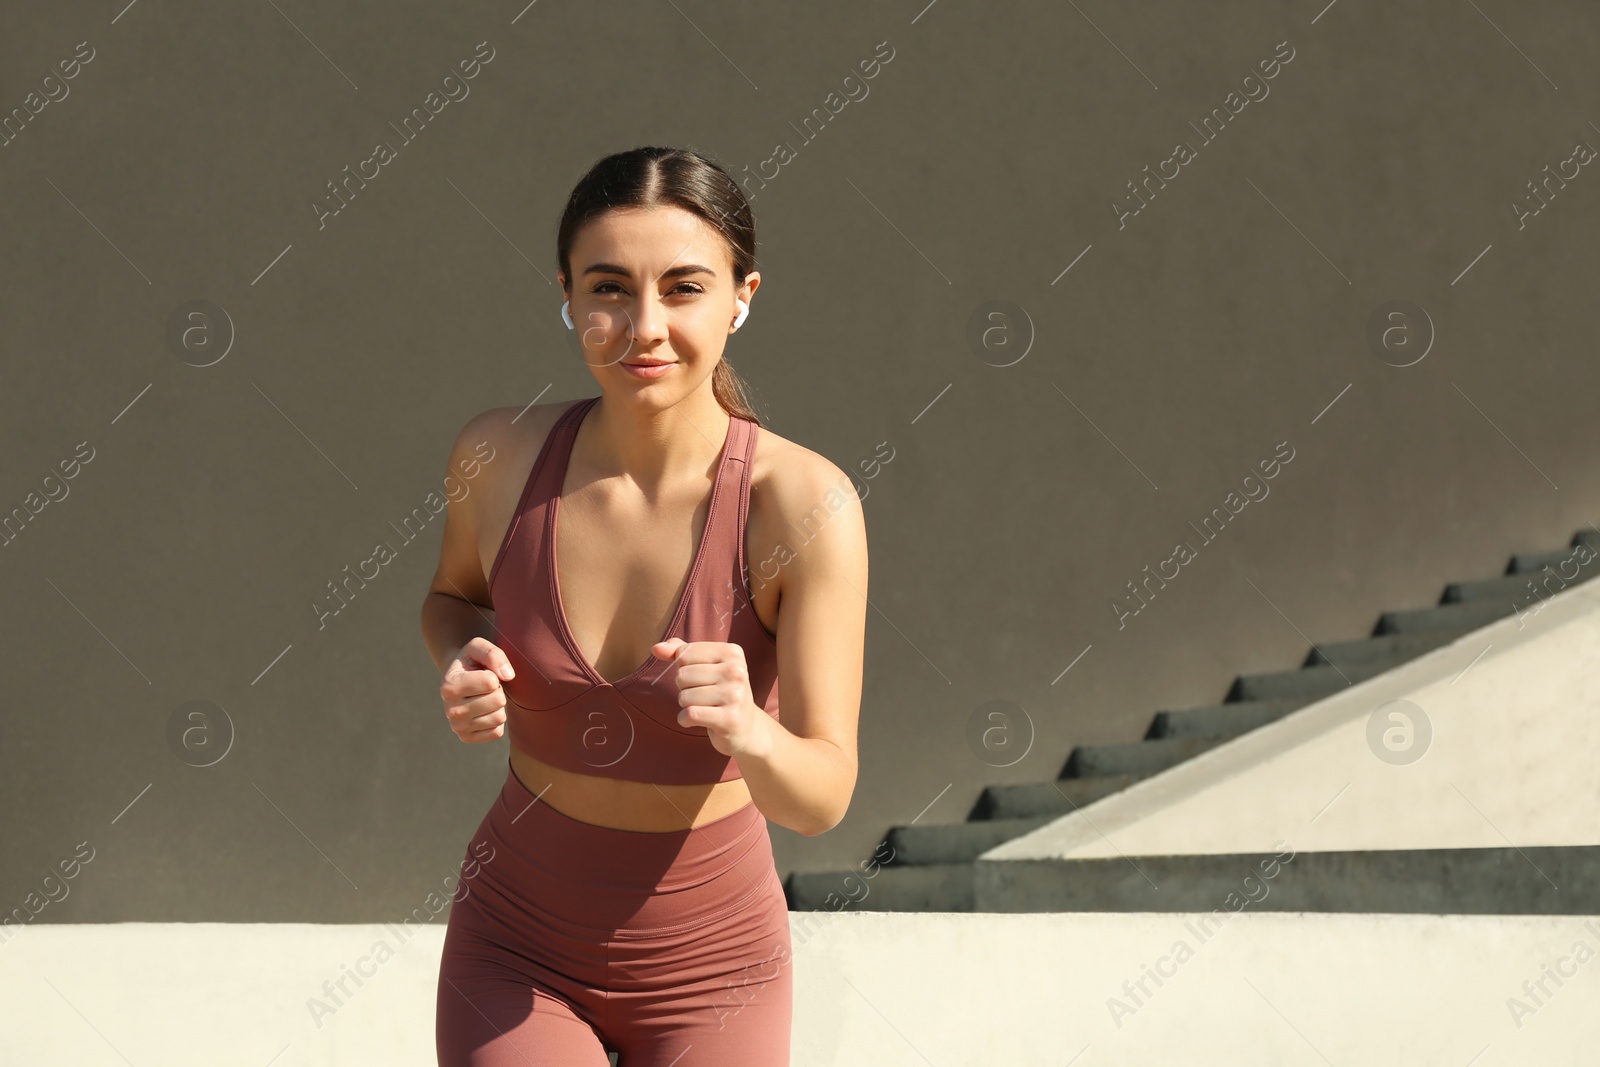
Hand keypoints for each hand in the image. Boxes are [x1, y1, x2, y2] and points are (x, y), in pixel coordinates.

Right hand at [440, 637, 515, 743]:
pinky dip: (497, 720)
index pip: (491, 682)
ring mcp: (457, 727)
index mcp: (448, 686)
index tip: (483, 674)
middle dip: (498, 690)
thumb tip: (508, 676)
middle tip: (486, 687)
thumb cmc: (472, 661)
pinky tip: (485, 711)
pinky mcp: (467, 738)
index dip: (494, 675)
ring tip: (485, 697)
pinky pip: (497, 732)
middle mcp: (450, 709)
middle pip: (498, 700)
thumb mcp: (479, 647)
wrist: (460, 678)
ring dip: (498, 706)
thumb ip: (493, 654)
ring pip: (499, 718)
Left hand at [652, 637, 770, 759]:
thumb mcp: (705, 666)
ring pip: (684, 696)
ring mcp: (735, 695)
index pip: (684, 653)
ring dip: (686, 705)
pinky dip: (685, 720)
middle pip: (682, 675)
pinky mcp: (729, 719)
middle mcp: (736, 671)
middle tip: (704, 696)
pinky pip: (690, 714)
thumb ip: (679, 652)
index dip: (684, 668)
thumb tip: (656, 648)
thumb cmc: (720, 692)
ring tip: (704, 708)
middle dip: (684, 688)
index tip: (703, 678)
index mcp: (732, 652)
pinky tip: (697, 721)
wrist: (747, 728)